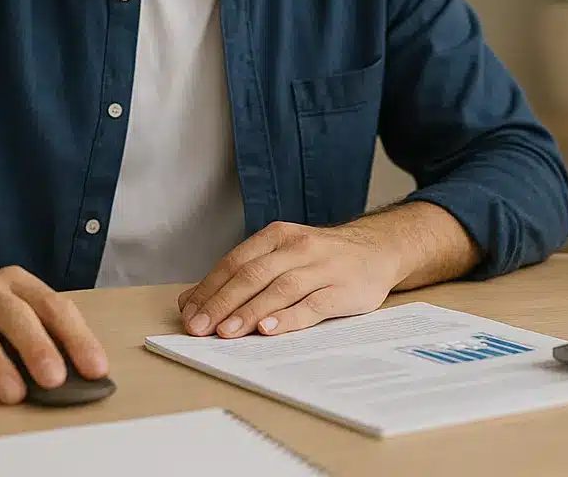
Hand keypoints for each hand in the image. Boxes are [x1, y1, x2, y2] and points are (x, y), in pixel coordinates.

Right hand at [0, 264, 108, 402]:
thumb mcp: (9, 313)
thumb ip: (40, 334)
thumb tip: (77, 374)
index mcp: (16, 282)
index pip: (53, 305)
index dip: (76, 337)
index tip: (95, 368)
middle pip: (15, 313)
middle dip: (38, 347)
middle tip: (56, 380)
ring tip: (14, 395)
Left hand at [176, 219, 406, 338]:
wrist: (378, 248)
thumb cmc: (322, 258)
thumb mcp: (283, 254)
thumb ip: (243, 274)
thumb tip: (192, 301)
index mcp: (278, 236)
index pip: (235, 262)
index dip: (210, 288)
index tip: (189, 314)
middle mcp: (298, 248)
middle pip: (253, 275)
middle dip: (222, 303)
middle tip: (199, 327)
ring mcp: (322, 268)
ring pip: (279, 289)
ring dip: (250, 312)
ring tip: (227, 332)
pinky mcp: (343, 290)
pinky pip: (312, 305)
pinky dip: (288, 318)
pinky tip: (268, 329)